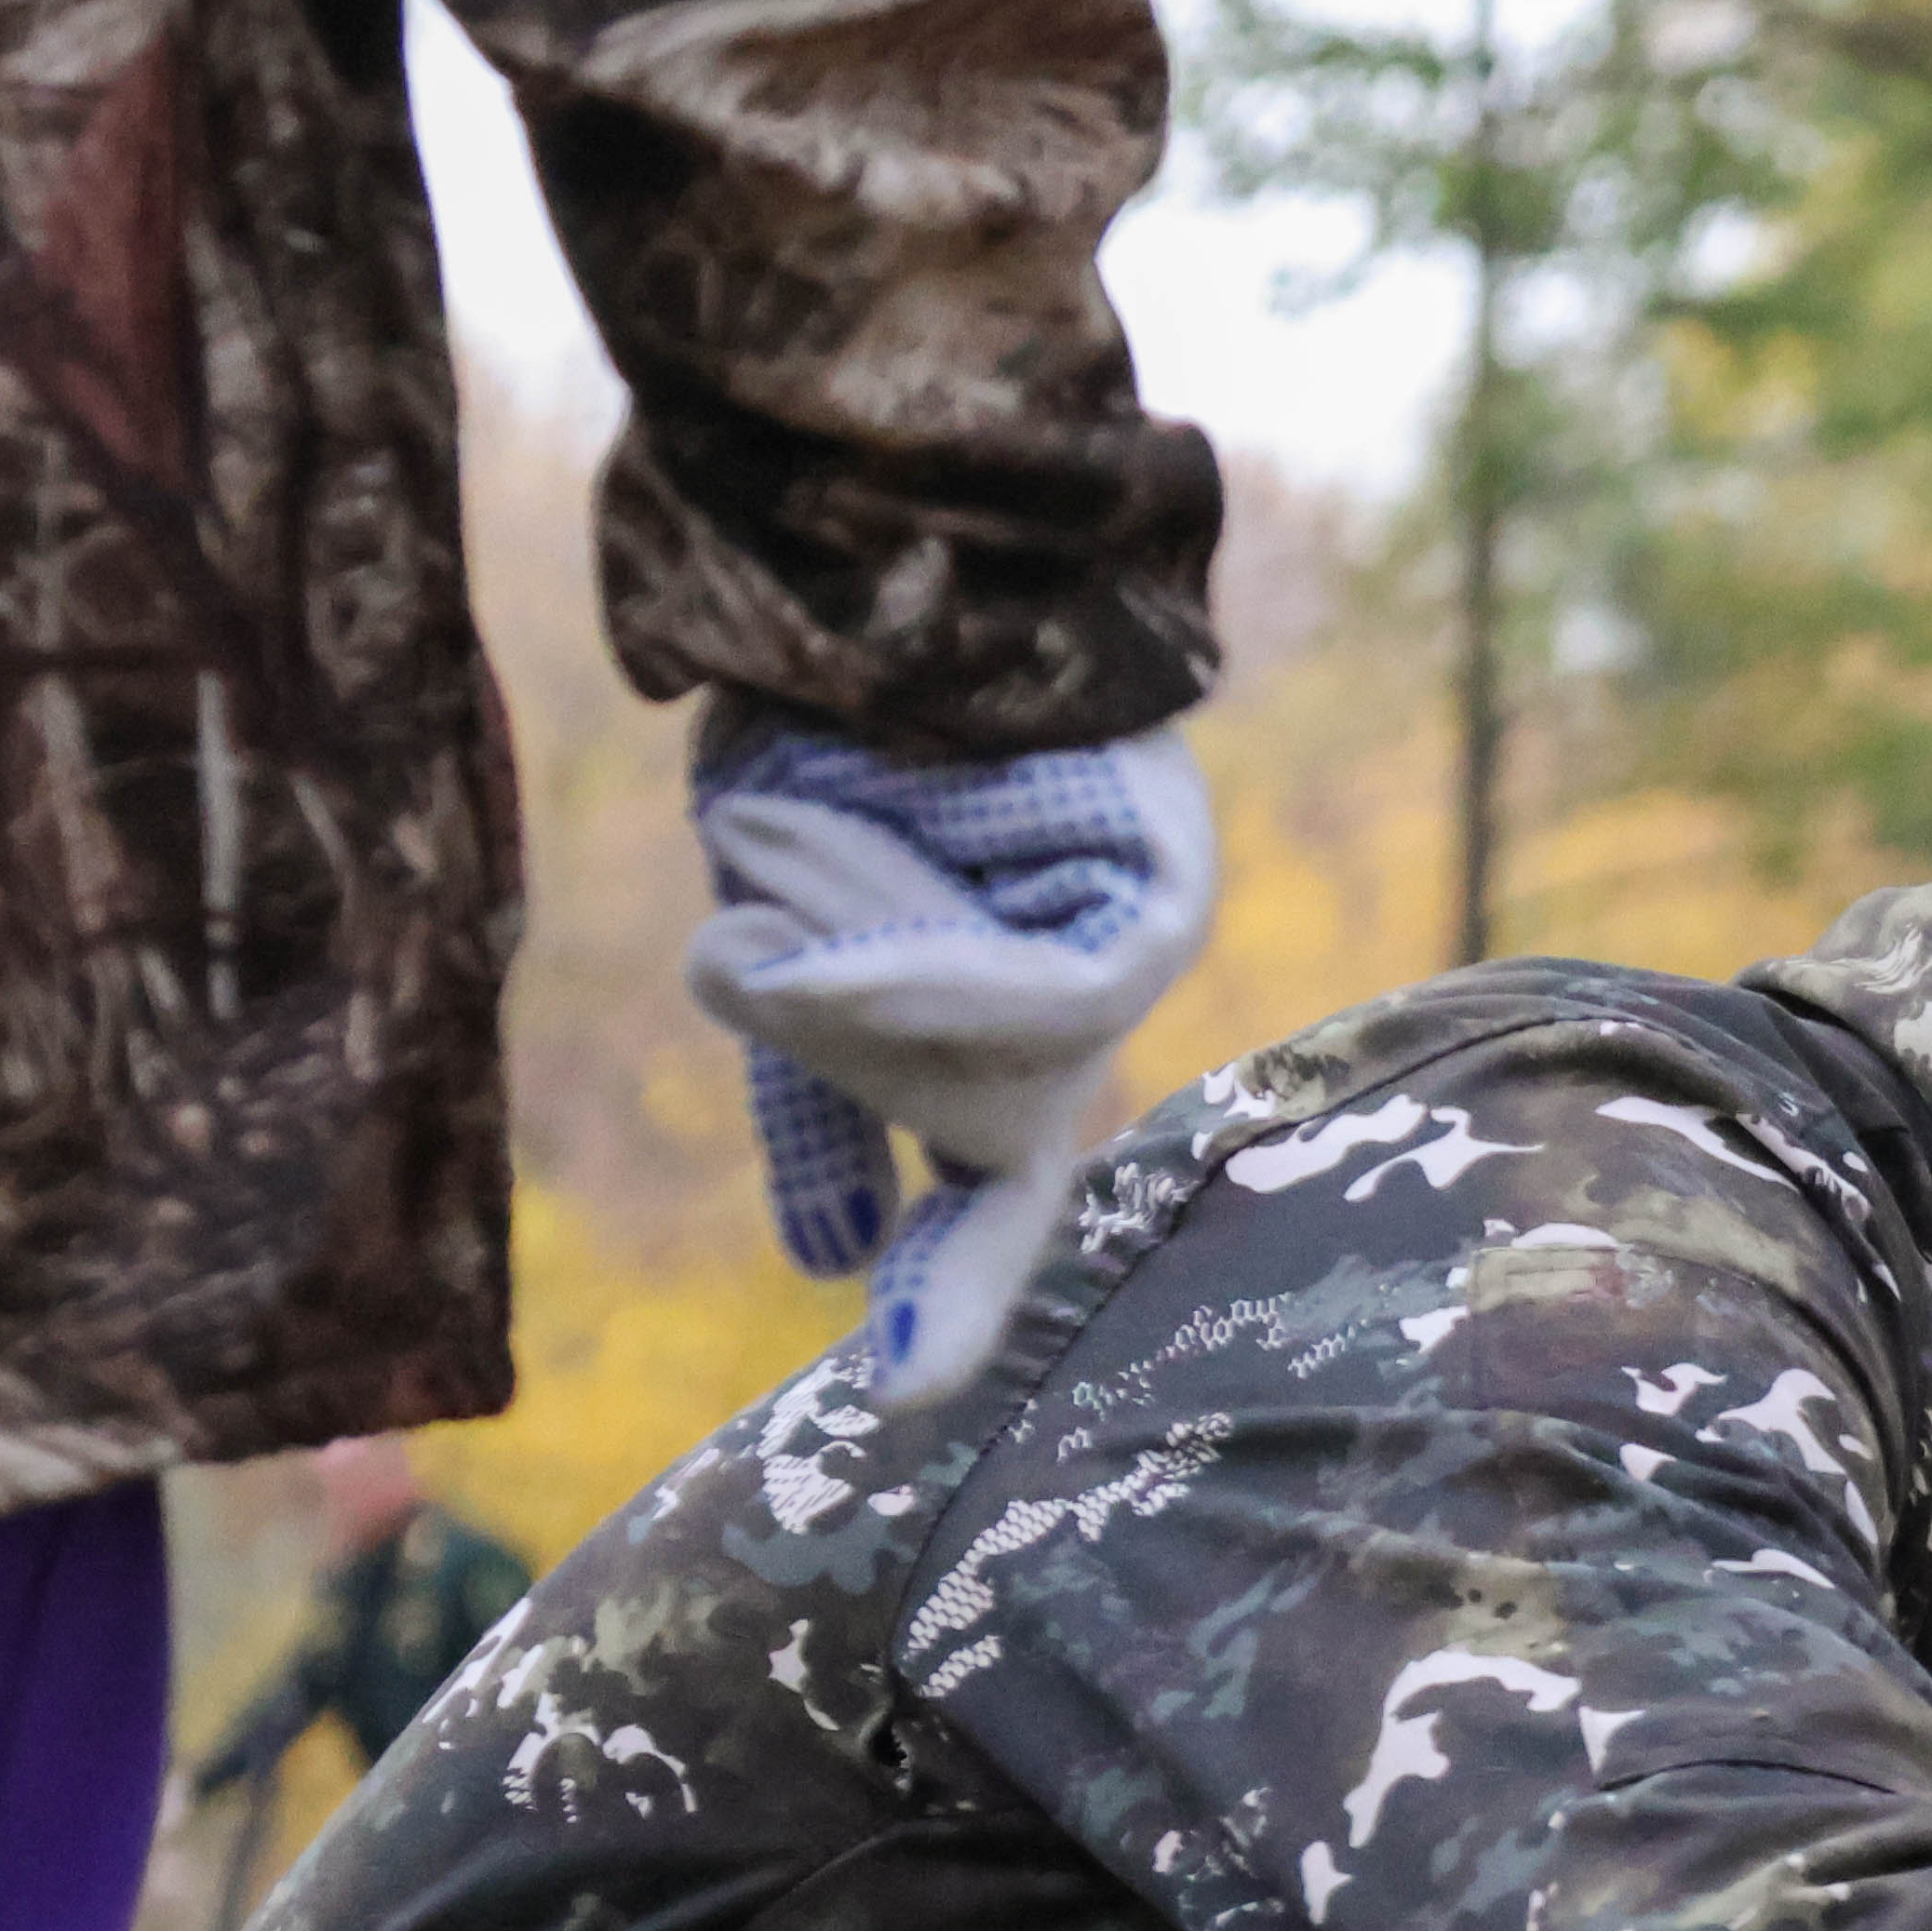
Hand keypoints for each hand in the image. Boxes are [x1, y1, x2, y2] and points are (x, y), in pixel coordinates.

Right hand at [683, 709, 1219, 1376]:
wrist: (854, 527)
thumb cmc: (809, 713)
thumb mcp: (773, 911)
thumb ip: (814, 1069)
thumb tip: (830, 1259)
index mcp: (990, 1009)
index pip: (987, 1195)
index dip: (949, 1292)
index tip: (902, 1402)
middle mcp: (1077, 992)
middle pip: (952, 1116)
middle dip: (831, 1024)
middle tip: (768, 845)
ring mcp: (1133, 943)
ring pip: (979, 1063)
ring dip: (841, 957)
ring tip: (795, 808)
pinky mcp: (1163, 897)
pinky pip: (1045, 1001)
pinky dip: (929, 981)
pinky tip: (850, 951)